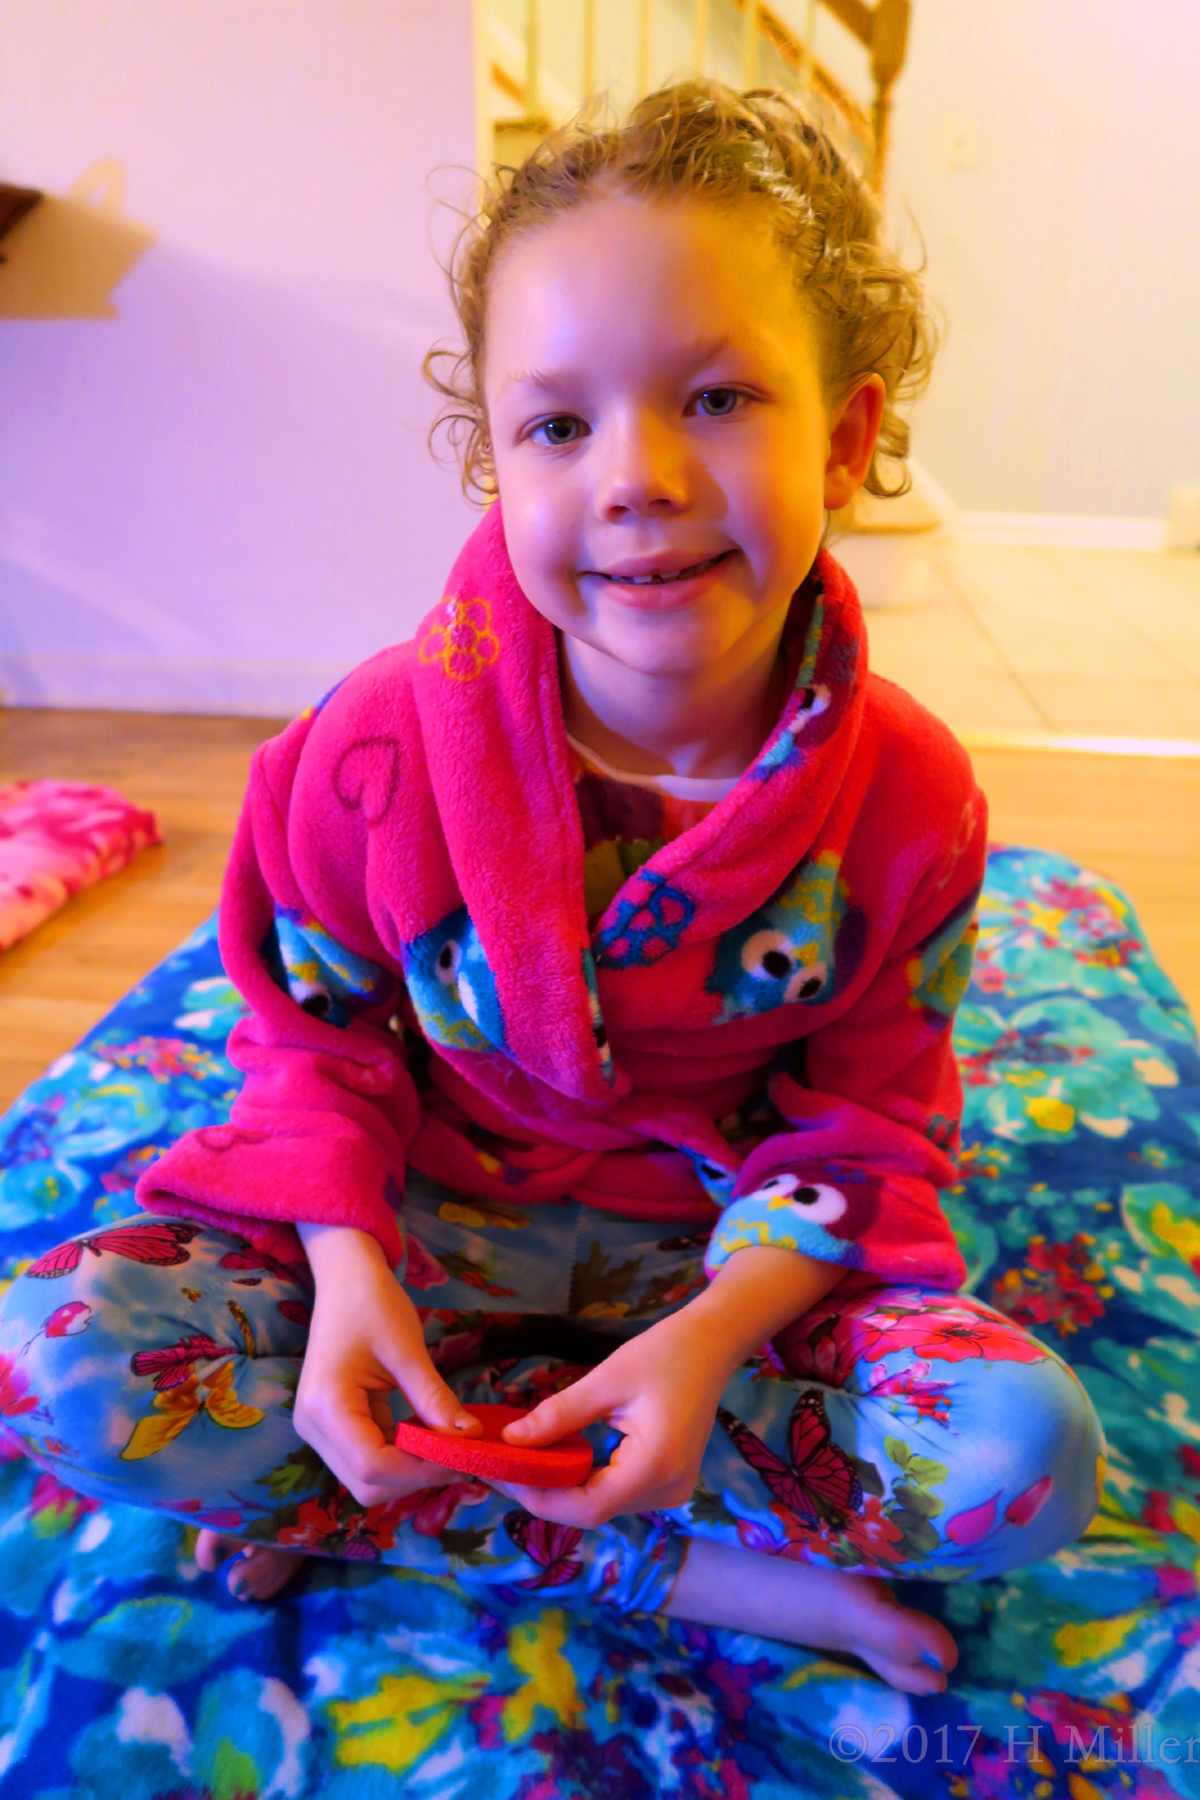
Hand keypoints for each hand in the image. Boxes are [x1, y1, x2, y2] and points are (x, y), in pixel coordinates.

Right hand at [294, 1223, 481, 1506]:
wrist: (345, 1276)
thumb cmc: (373, 1302)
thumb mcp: (408, 1350)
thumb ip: (435, 1399)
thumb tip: (470, 1439)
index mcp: (326, 1406)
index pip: (373, 1467)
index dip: (422, 1471)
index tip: (463, 1455)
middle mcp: (313, 1427)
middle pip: (367, 1484)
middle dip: (416, 1476)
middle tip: (459, 1453)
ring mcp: (319, 1429)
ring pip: (366, 1478)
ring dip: (409, 1470)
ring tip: (447, 1445)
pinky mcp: (332, 1426)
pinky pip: (367, 1457)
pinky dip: (400, 1455)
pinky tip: (427, 1436)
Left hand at [486, 1307, 731, 1527]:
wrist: (712, 1346)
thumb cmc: (663, 1354)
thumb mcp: (606, 1380)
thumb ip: (558, 1415)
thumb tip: (511, 1441)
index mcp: (654, 1467)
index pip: (587, 1507)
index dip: (541, 1498)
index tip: (504, 1473)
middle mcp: (666, 1491)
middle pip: (594, 1510)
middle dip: (546, 1493)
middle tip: (504, 1465)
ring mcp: (671, 1491)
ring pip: (604, 1504)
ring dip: (563, 1488)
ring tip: (524, 1460)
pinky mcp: (668, 1483)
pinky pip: (618, 1492)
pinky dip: (586, 1479)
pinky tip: (560, 1457)